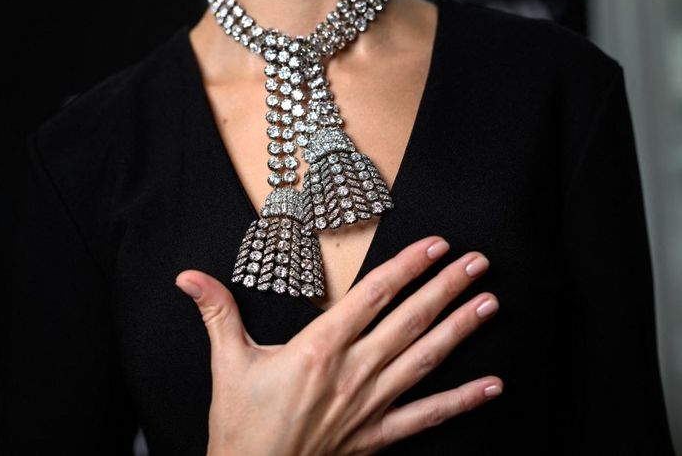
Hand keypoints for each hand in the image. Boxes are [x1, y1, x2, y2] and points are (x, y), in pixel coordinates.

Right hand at [175, 235, 501, 455]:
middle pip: (409, 320)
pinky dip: (462, 401)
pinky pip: (427, 416)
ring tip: (490, 303)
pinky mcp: (377, 435)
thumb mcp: (227, 362)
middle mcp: (353, 372)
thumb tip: (189, 277)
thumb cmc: (241, 424)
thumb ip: (217, 312)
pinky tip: (492, 386)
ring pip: (425, 359)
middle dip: (447, 287)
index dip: (407, 266)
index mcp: (320, 348)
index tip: (435, 245)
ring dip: (461, 329)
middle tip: (478, 262)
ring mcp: (371, 404)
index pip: (373, 295)